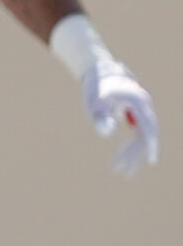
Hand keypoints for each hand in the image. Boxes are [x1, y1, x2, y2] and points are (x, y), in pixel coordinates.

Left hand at [81, 57, 159, 175]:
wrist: (97, 71)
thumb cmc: (95, 88)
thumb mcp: (94, 104)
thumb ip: (100, 118)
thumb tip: (107, 133)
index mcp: (139, 102)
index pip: (149, 128)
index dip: (150, 145)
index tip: (151, 160)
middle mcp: (144, 107)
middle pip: (145, 135)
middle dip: (134, 155)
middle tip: (121, 173)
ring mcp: (141, 111)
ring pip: (141, 136)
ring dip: (130, 153)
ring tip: (116, 170)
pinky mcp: (136, 114)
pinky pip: (137, 133)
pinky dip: (129, 145)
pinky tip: (119, 158)